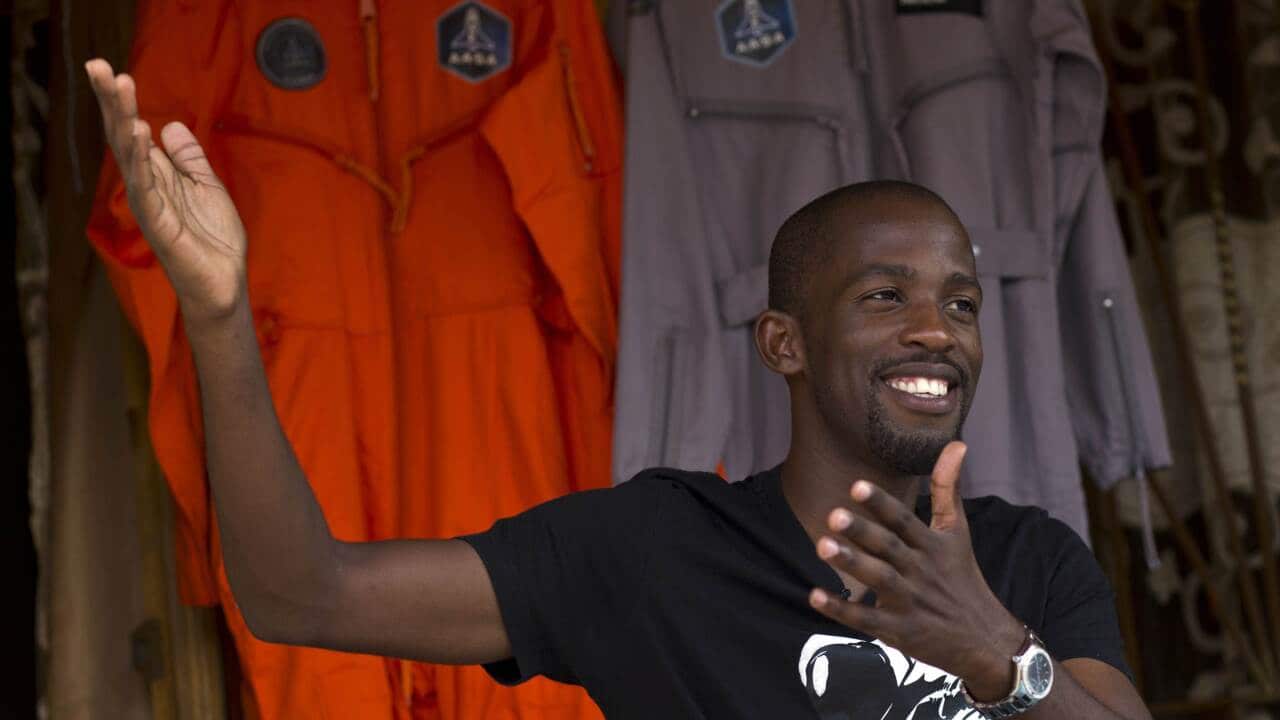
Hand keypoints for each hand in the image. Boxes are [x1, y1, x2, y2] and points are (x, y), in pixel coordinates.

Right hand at [86, 58, 246, 322]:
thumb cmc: (213, 240)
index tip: (111, 70)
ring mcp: (149, 204)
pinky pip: (146, 187)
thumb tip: (168, 125)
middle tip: (97, 64)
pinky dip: (141, 160)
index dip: (121, 103)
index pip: (132, 132)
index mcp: (157, 175)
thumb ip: (189, 158)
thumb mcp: (208, 187)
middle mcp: (146, 186)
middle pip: (123, 136)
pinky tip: (139, 134)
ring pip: (130, 155)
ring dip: (123, 119)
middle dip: (111, 101)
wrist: (224, 282)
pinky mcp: (159, 224)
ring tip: (118, 86)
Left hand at [808, 441, 1025, 701]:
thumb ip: (947, 488)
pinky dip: (842, 610)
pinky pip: (867, 620)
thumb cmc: (962, 577)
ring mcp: (910, 601)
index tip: (856, 486)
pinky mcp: (899, 630)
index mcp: (932, 545)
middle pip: (889, 548)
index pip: (904, 520)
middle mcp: (920, 571)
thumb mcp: (957, 532)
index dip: (881, 503)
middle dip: (862, 532)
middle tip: (833, 516)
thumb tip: (956, 444)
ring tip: (822, 545)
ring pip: (878, 580)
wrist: (985, 639)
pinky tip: (815, 595)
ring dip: (850, 564)